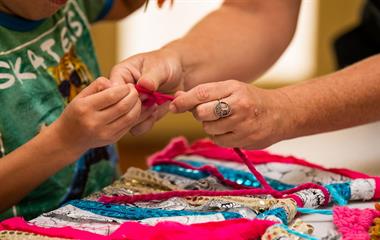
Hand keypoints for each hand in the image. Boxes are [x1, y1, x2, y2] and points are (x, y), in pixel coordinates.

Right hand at [53, 77, 140, 150]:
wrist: (69, 139)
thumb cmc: (76, 113)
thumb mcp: (81, 96)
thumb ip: (97, 85)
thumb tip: (115, 83)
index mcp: (85, 108)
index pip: (112, 95)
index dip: (124, 89)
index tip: (128, 85)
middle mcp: (94, 122)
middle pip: (123, 106)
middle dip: (133, 96)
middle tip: (135, 90)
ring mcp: (104, 133)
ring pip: (130, 117)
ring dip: (137, 106)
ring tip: (136, 99)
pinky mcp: (112, 140)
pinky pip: (129, 126)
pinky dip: (134, 115)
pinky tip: (133, 109)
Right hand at [109, 49, 183, 135]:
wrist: (179, 74)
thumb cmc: (165, 64)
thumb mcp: (159, 66)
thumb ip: (151, 76)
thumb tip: (145, 85)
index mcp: (120, 74)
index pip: (112, 90)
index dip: (127, 96)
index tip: (145, 92)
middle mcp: (120, 92)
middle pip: (117, 110)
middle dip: (136, 107)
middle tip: (151, 99)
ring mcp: (127, 106)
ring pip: (126, 122)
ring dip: (142, 117)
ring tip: (155, 104)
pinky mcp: (137, 117)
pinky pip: (136, 128)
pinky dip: (148, 123)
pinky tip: (156, 111)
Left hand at [170, 80, 292, 148]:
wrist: (282, 113)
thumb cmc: (252, 99)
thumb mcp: (231, 89)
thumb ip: (205, 93)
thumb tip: (176, 97)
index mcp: (234, 88)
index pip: (202, 93)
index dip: (184, 100)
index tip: (174, 105)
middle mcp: (239, 105)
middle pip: (202, 113)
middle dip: (200, 115)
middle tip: (210, 112)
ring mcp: (243, 124)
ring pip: (209, 129)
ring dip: (211, 126)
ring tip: (225, 121)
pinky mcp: (246, 140)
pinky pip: (219, 141)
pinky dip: (220, 136)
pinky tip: (231, 130)